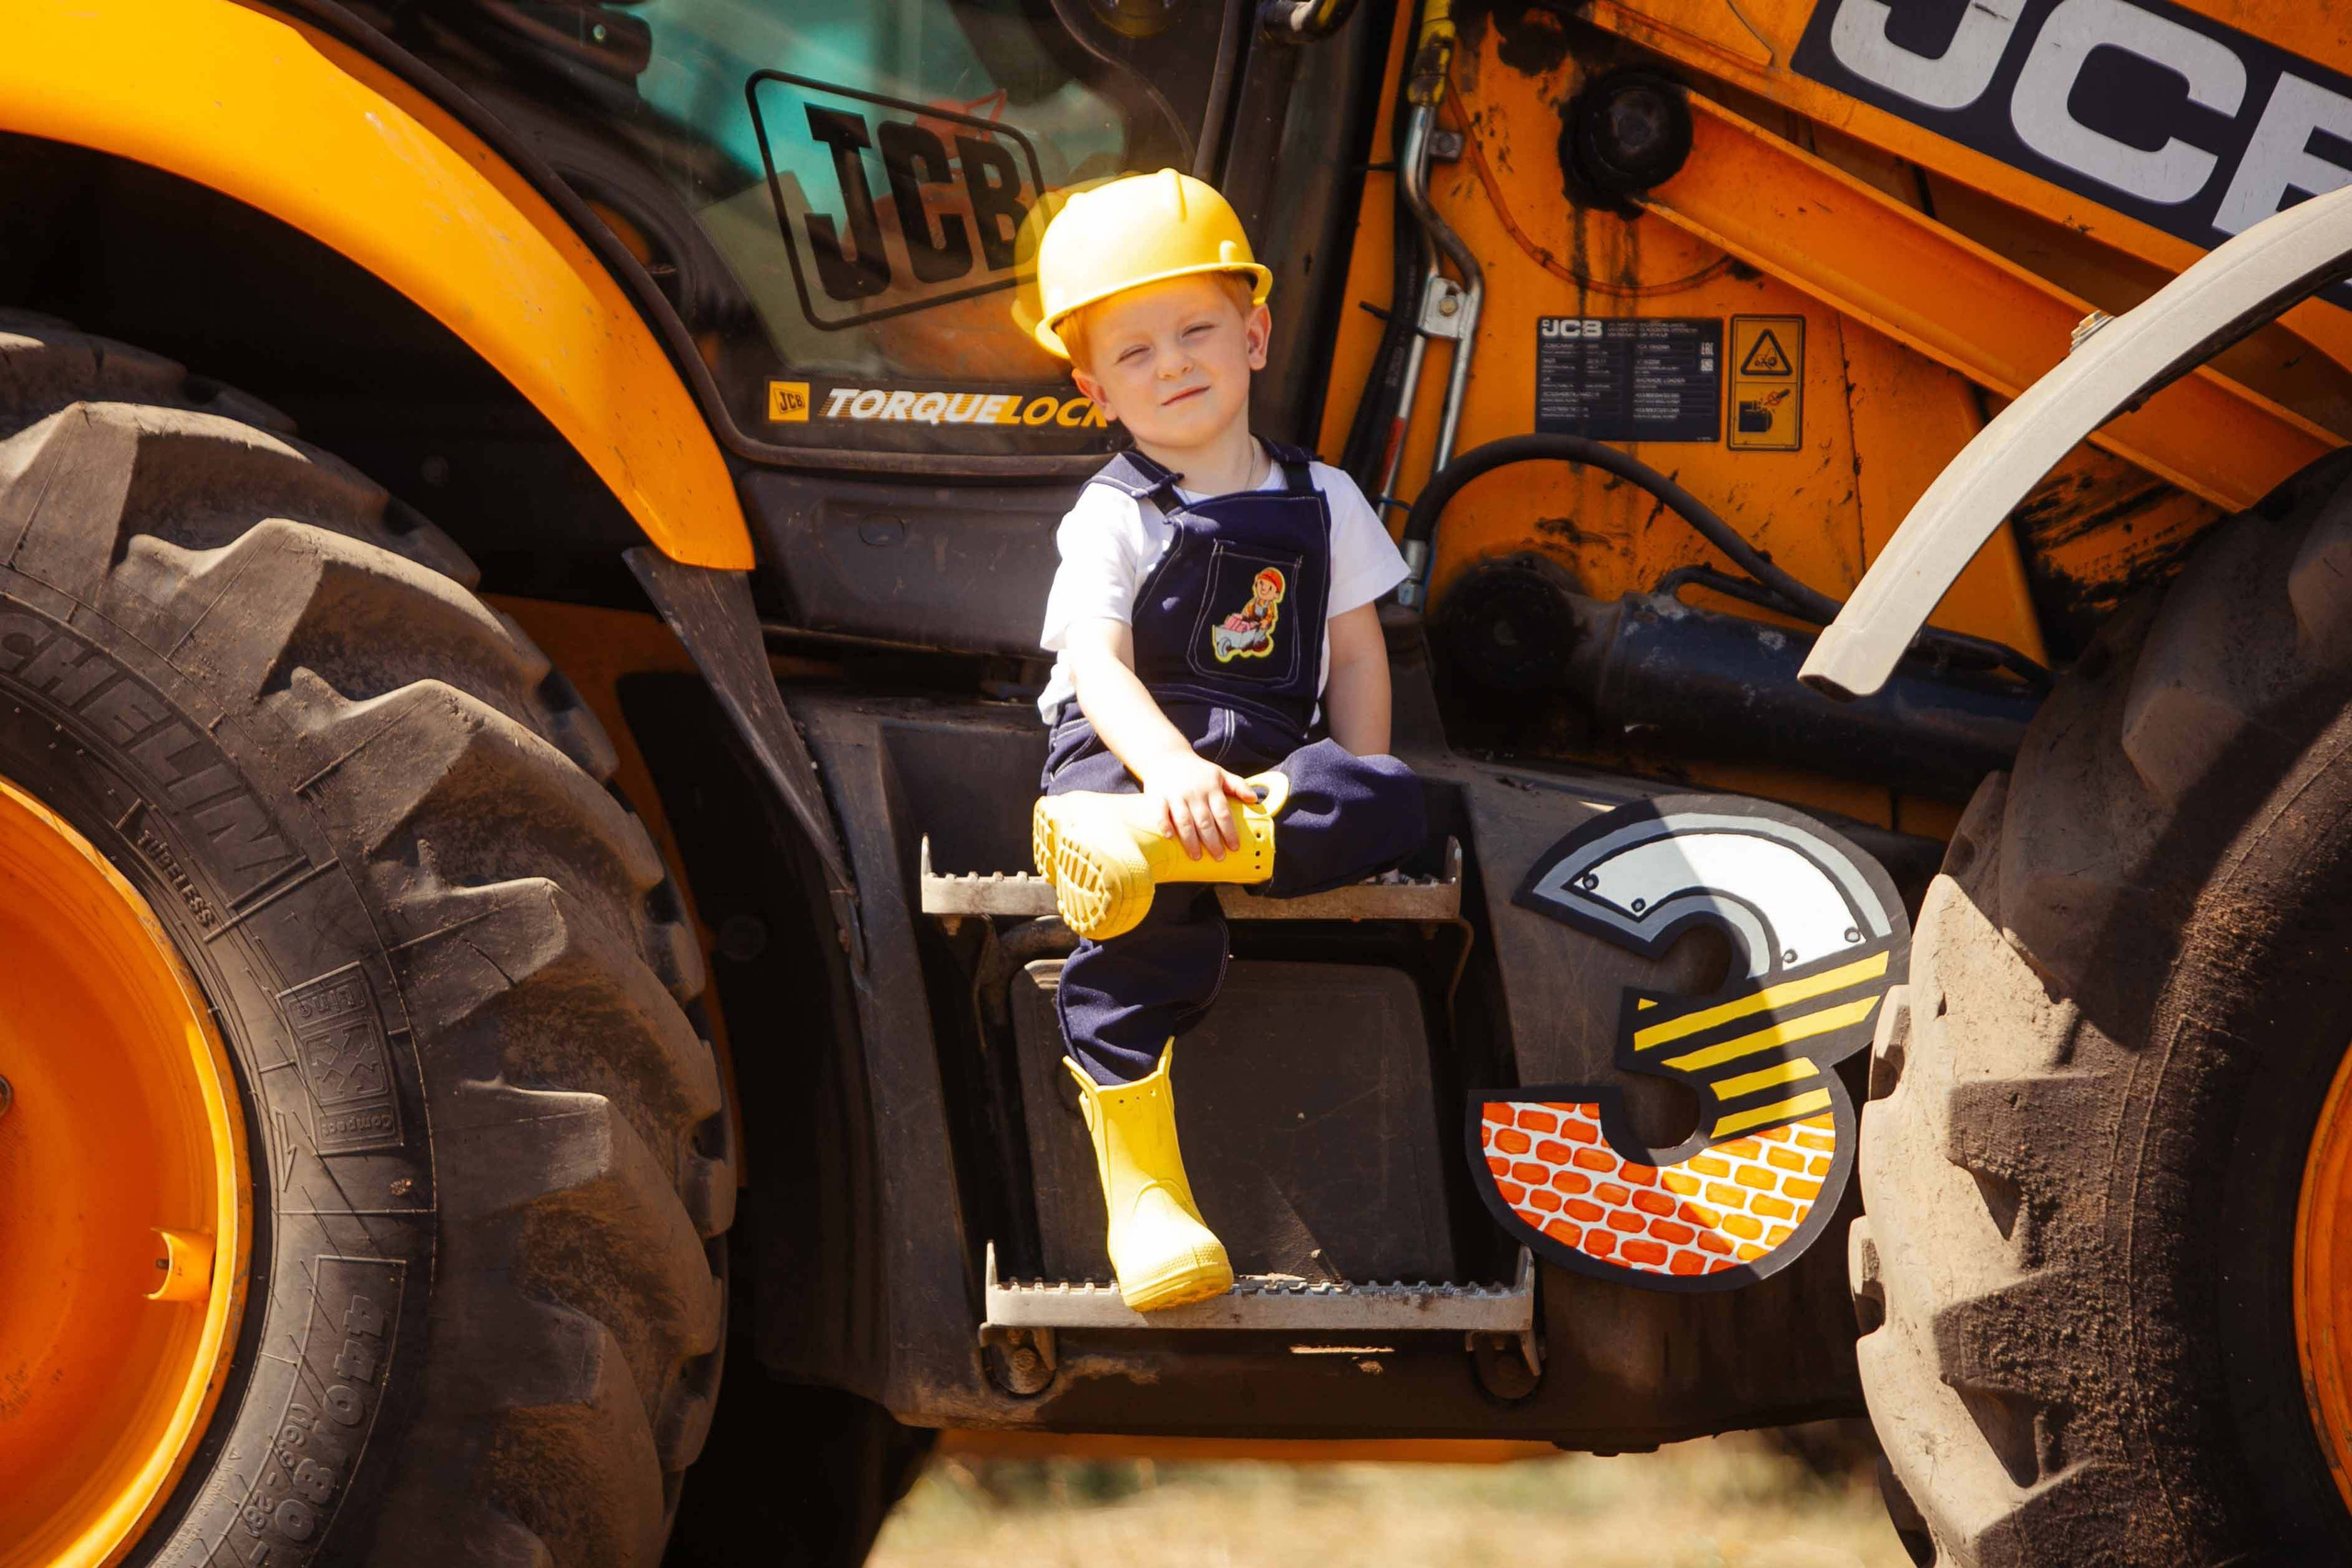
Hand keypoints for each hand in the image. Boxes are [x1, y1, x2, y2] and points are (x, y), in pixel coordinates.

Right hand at [1137, 751, 1258, 859]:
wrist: (1167, 756)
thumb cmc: (1197, 770)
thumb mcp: (1220, 773)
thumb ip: (1238, 785)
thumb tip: (1255, 799)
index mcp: (1211, 788)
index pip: (1223, 813)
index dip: (1229, 831)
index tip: (1235, 847)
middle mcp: (1194, 792)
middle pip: (1205, 821)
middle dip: (1212, 841)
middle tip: (1219, 857)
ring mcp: (1175, 795)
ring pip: (1184, 821)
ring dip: (1190, 840)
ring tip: (1197, 856)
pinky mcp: (1158, 796)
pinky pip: (1160, 813)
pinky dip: (1165, 825)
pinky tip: (1170, 837)